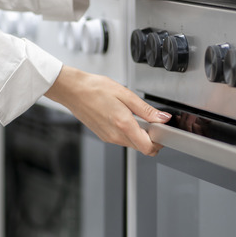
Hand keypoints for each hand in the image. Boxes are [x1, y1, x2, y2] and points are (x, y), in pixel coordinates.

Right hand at [44, 66, 168, 155]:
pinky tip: (124, 116)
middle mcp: (115, 136)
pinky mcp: (103, 136)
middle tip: (151, 121)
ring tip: (135, 115)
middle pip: (141, 147)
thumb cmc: (95, 89)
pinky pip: (122, 139)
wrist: (73, 90)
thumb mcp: (126, 94)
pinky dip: (128, 132)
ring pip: (132, 144)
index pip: (148, 148)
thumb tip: (162, 118)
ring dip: (139, 134)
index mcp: (123, 125)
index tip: (162, 131)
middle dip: (151, 138)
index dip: (159, 142)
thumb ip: (146, 110)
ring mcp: (108, 137)